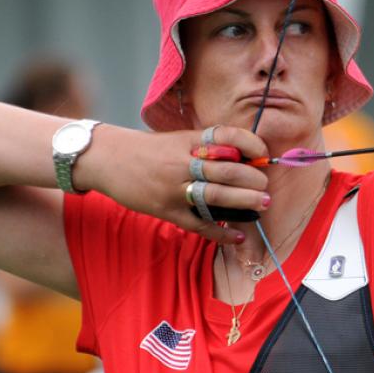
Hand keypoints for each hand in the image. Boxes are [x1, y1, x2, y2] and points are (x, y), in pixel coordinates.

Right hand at [88, 124, 270, 243]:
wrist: (106, 158)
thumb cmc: (149, 150)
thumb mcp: (177, 140)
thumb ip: (207, 149)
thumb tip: (245, 162)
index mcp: (190, 141)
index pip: (229, 137)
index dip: (252, 145)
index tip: (264, 156)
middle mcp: (184, 162)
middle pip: (227, 170)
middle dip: (253, 180)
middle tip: (267, 189)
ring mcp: (174, 187)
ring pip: (216, 196)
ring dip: (244, 202)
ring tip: (262, 206)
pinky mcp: (165, 210)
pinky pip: (198, 223)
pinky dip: (220, 232)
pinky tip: (237, 235)